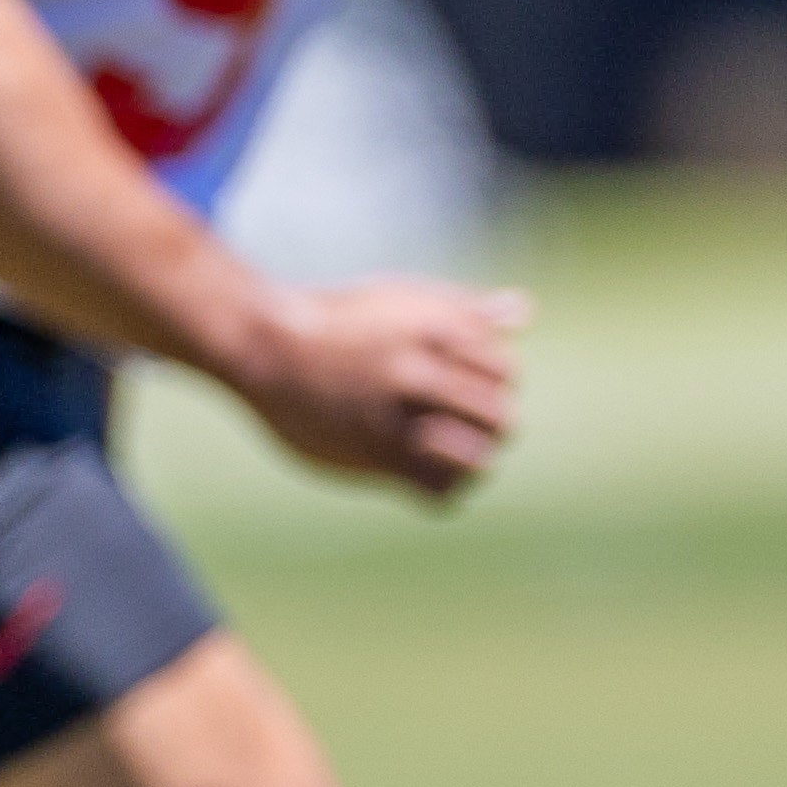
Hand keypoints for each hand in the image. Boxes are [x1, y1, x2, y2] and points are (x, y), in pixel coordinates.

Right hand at [224, 276, 526, 501]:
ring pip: (475, 457)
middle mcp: (417, 373)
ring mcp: (394, 417)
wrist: (264, 347)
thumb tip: (522, 313)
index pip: (504, 370)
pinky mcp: (372, 454)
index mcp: (432, 331)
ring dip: (474, 458)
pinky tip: (433, 474)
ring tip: (458, 453)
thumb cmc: (335, 319)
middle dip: (492, 422)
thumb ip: (462, 308)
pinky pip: (438, 489)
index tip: (471, 381)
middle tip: (469, 422)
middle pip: (497, 415)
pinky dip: (448, 487)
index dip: (497, 379)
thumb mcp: (399, 297)